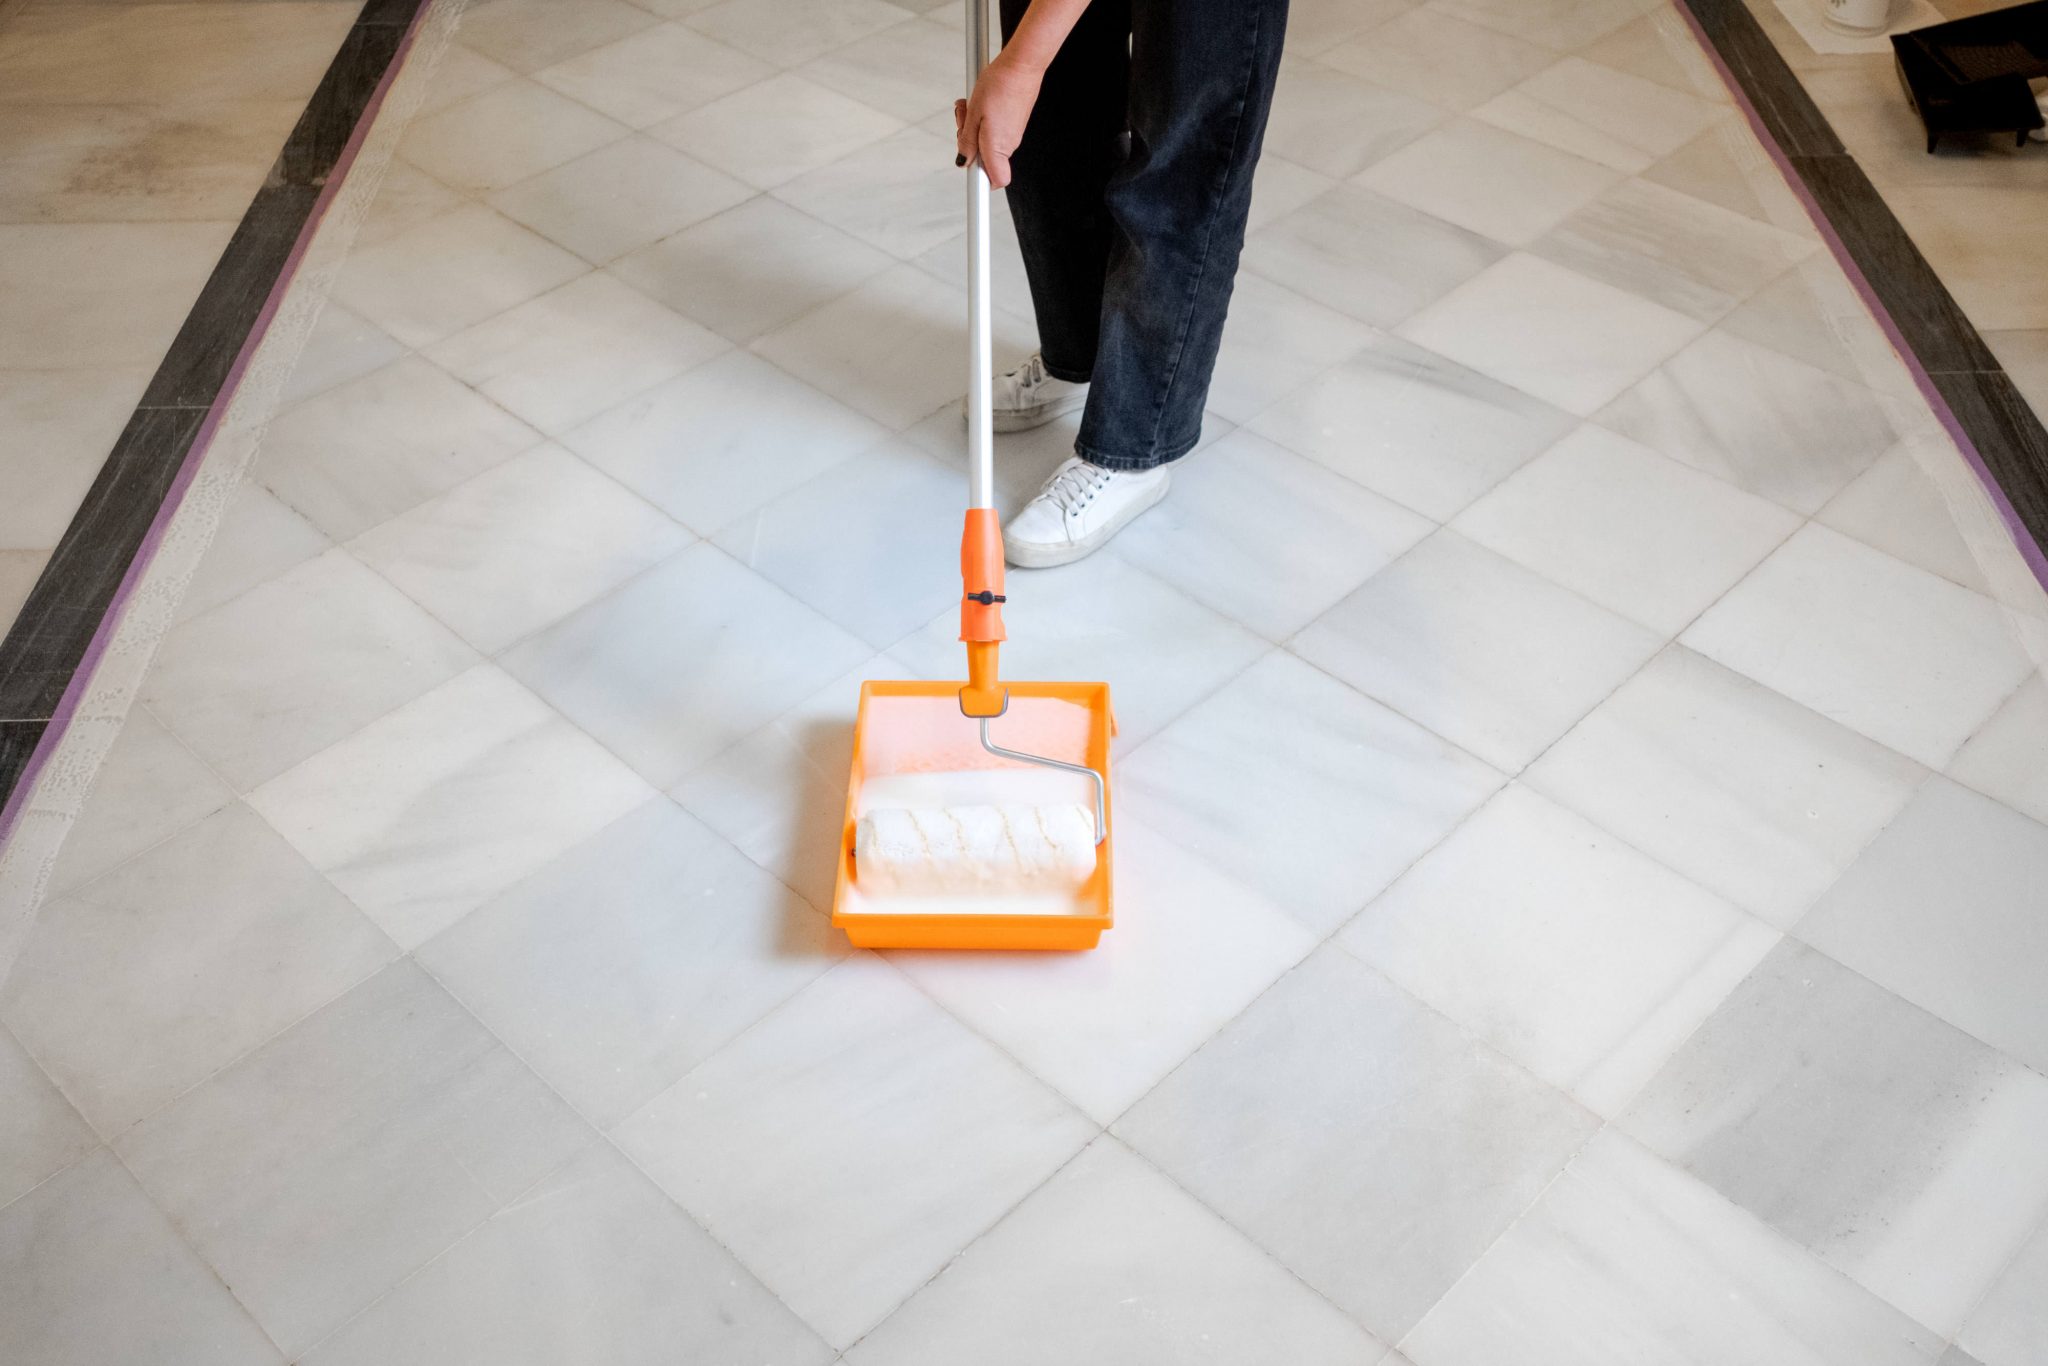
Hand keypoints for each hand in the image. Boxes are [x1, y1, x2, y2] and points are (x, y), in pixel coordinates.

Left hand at [954, 52, 1042, 188]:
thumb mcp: (973, 113)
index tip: (970, 178)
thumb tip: (964, 160)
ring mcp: (1013, 134)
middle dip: (968, 143)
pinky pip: (995, 130)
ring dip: (974, 126)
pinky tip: (979, 102)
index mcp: (998, 147)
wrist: (1021, 65)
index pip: (995, 181)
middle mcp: (1009, 145)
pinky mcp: (1014, 123)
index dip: (981, 182)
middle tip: (962, 119)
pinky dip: (983, 120)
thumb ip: (967, 141)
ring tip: (969, 104)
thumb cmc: (1000, 85)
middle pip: (985, 159)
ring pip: (987, 141)